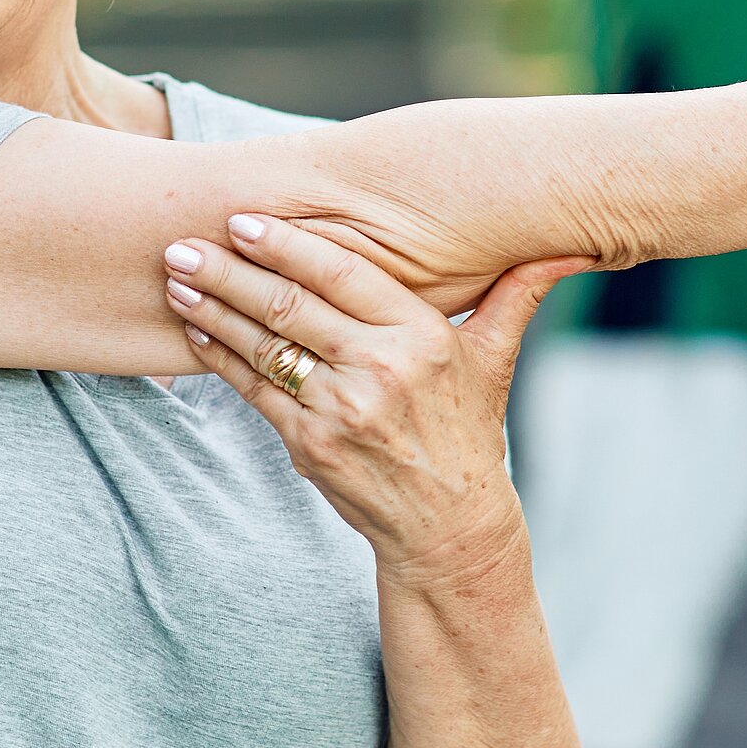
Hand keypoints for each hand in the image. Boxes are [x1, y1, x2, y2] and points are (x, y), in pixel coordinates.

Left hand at [162, 216, 590, 576]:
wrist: (449, 527)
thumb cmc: (467, 432)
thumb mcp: (495, 360)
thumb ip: (517, 296)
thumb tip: (572, 245)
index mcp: (423, 338)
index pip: (344, 275)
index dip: (289, 245)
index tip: (243, 220)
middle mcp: (381, 371)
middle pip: (290, 306)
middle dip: (229, 270)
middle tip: (182, 240)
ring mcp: (341, 412)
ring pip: (264, 345)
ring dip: (211, 307)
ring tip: (173, 274)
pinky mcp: (310, 446)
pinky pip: (254, 390)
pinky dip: (219, 356)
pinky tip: (193, 328)